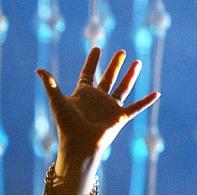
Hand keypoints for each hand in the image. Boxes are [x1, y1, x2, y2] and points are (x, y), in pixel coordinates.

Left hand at [38, 47, 159, 188]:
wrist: (79, 145)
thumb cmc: (67, 125)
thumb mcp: (57, 101)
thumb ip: (50, 85)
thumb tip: (39, 69)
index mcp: (83, 95)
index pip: (88, 74)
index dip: (92, 61)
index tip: (97, 48)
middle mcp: (97, 100)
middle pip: (107, 78)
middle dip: (114, 65)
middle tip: (121, 51)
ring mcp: (109, 108)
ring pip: (123, 88)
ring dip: (130, 75)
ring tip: (137, 62)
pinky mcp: (120, 117)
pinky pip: (136, 107)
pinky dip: (146, 101)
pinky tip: (157, 93)